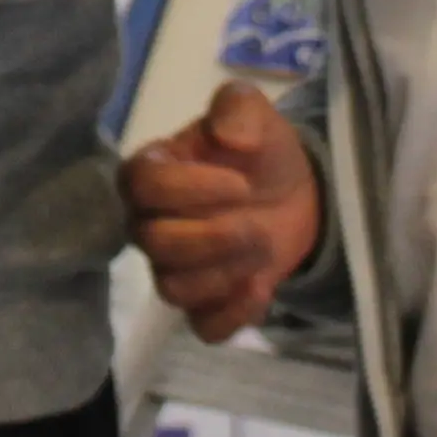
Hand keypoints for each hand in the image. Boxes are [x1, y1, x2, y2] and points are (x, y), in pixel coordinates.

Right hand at [123, 80, 322, 341]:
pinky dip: (233, 314)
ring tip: (263, 249)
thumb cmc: (259, 150)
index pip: (141, 185)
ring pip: (173, 289)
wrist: (296, 192)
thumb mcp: (253, 111)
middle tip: (256, 224)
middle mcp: (151, 223)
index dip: (188, 189)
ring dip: (224, 273)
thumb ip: (236, 108)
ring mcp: (176, 268)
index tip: (240, 183)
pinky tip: (261, 287)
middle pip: (154, 243)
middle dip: (212, 237)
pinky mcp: (206, 304)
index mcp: (154, 172)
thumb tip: (226, 137)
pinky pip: (203, 328)